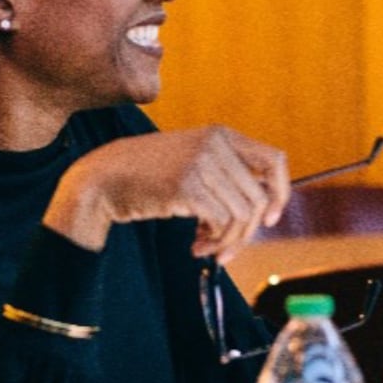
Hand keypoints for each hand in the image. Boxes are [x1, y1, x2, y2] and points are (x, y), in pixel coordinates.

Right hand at [44, 126, 289, 260]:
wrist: (102, 178)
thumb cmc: (147, 177)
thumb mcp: (192, 162)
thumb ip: (225, 175)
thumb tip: (264, 211)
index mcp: (221, 134)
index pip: (275, 160)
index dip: (280, 193)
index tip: (269, 218)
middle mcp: (215, 144)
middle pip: (258, 197)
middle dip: (246, 231)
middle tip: (225, 248)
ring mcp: (201, 163)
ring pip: (242, 214)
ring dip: (227, 241)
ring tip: (206, 248)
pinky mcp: (187, 186)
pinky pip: (221, 223)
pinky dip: (213, 242)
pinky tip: (195, 246)